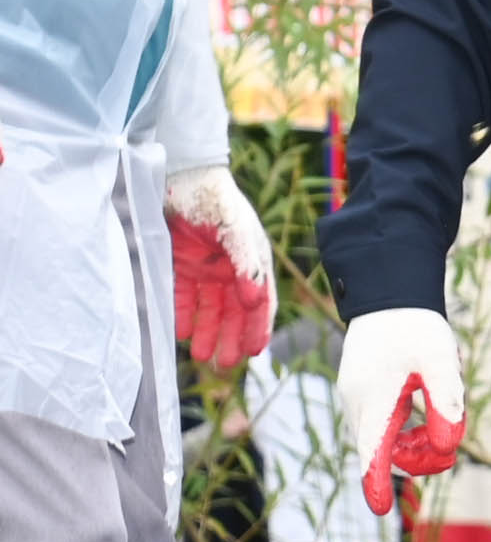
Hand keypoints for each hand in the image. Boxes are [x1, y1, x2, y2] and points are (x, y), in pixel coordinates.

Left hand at [163, 162, 274, 365]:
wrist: (180, 177)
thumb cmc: (216, 200)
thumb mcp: (236, 231)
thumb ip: (246, 265)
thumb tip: (254, 301)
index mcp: (253, 261)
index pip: (260, 301)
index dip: (258, 326)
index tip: (254, 351)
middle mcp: (231, 269)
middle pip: (234, 311)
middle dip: (231, 337)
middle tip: (225, 363)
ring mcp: (205, 268)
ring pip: (209, 309)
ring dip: (208, 332)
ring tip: (202, 356)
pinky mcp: (179, 266)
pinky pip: (181, 297)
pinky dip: (182, 314)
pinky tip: (181, 332)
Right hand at [334, 307, 467, 515]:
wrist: (389, 293)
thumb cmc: (415, 326)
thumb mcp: (439, 362)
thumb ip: (445, 402)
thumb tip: (448, 445)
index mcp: (373, 399)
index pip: (371, 452)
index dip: (375, 483)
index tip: (381, 511)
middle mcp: (357, 404)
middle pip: (381, 451)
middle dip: (415, 458)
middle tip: (446, 447)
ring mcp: (356, 398)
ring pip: (382, 438)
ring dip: (411, 442)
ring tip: (440, 415)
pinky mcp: (362, 392)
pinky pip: (381, 424)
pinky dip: (403, 428)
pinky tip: (425, 407)